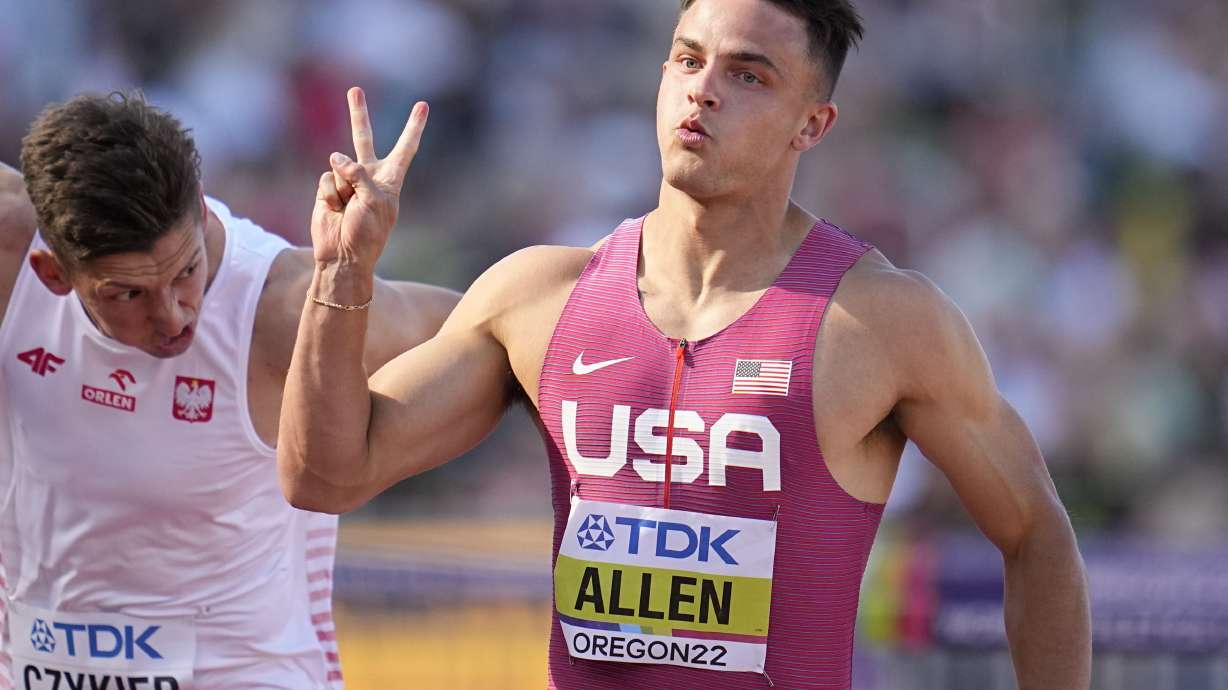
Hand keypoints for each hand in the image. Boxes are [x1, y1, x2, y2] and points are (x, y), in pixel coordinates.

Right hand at [311, 87, 428, 272]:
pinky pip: (326, 179)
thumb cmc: (366, 233)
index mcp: (390, 180)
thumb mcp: (373, 202)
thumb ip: (357, 174)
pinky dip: (329, 195)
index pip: (405, 148)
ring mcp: (346, 182)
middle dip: (358, 115)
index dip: (413, 127)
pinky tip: (334, 210)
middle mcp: (369, 177)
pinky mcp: (327, 189)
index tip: (423, 106)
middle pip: (364, 139)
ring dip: (342, 188)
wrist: (343, 256)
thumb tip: (335, 156)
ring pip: (339, 164)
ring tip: (348, 209)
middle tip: (354, 90)